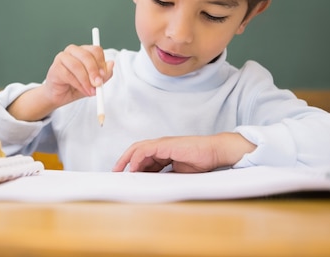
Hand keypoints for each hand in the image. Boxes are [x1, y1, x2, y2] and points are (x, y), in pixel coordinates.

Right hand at [43, 44, 113, 106]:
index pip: (95, 50)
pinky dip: (78, 84)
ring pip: (77, 66)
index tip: (104, 75)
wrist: (60, 96)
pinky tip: (82, 90)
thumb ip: (104, 74)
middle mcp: (72, 51)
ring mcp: (62, 58)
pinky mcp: (55, 68)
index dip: (101, 62)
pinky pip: (69, 75)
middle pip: (86, 56)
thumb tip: (111, 64)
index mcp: (83, 51)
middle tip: (98, 84)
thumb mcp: (94, 82)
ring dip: (86, 81)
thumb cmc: (77, 86)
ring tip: (91, 91)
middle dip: (94, 71)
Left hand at [112, 133, 255, 172]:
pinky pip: (145, 150)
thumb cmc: (200, 162)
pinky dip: (137, 158)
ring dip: (127, 159)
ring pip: (138, 149)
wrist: (213, 152)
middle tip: (116, 173)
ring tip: (119, 171)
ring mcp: (162, 144)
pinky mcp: (165, 145)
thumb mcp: (178, 173)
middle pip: (136, 150)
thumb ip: (165, 176)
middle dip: (124, 161)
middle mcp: (160, 146)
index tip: (125, 176)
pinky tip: (133, 168)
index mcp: (163, 152)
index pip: (142, 157)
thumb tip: (152, 185)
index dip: (132, 166)